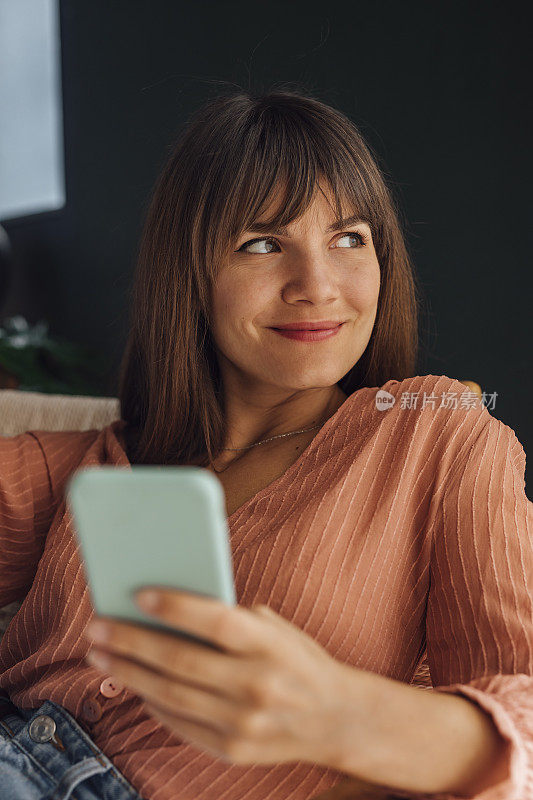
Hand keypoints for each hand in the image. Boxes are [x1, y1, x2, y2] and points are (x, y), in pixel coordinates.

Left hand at [83, 588, 358, 767]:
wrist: (336, 719)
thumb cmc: (297, 661)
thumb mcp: (276, 630)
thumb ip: (232, 621)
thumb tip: (168, 613)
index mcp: (271, 645)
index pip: (217, 622)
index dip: (177, 607)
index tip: (139, 594)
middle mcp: (257, 685)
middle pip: (181, 661)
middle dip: (131, 642)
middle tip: (96, 627)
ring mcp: (244, 723)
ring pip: (170, 694)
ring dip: (128, 672)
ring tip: (99, 653)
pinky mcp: (233, 750)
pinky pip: (179, 723)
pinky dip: (150, 701)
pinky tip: (131, 683)